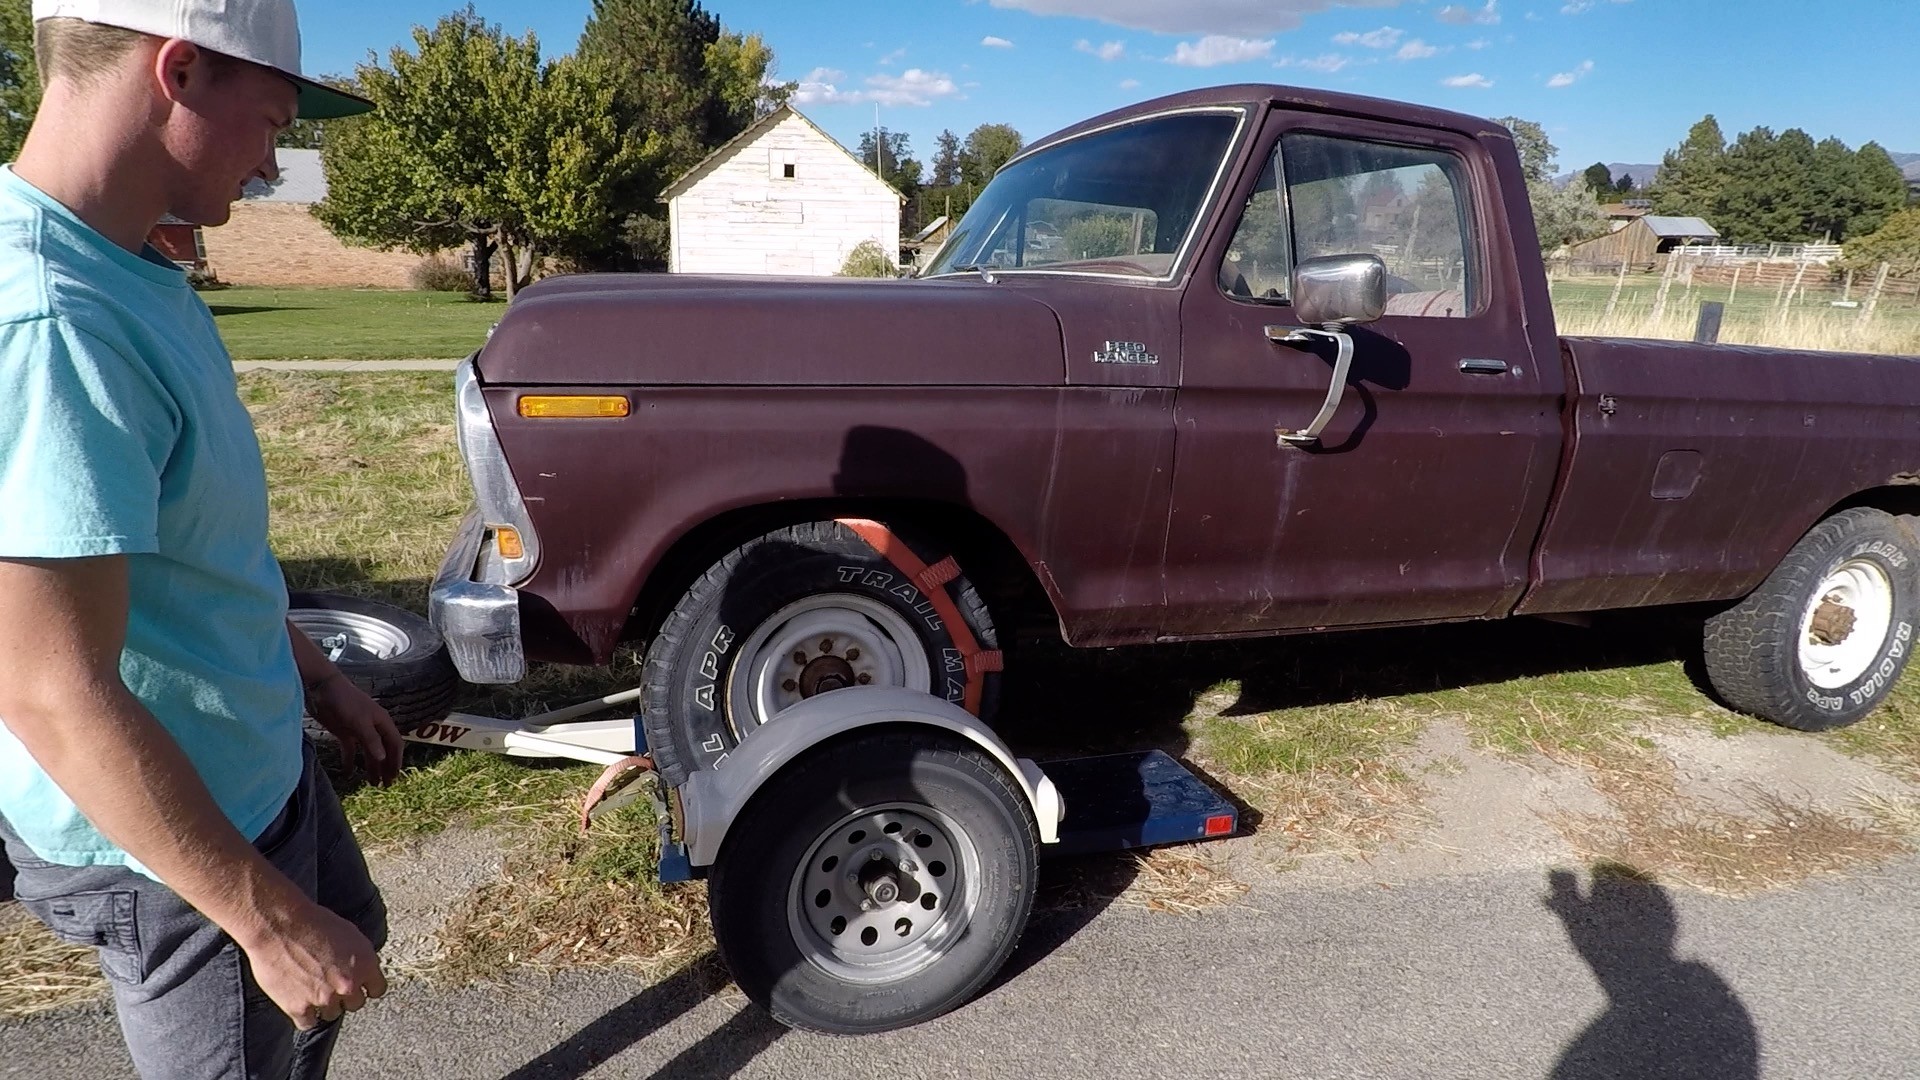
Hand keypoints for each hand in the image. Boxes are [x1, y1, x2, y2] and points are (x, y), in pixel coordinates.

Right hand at [239, 898, 387, 1029]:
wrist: (278, 926)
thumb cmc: (311, 922)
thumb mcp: (348, 933)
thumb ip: (358, 957)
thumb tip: (360, 969)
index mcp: (365, 964)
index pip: (377, 989)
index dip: (367, 987)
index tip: (361, 987)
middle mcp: (348, 985)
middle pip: (355, 1004)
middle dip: (345, 995)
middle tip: (332, 985)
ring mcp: (324, 998)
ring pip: (332, 1014)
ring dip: (325, 1005)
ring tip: (312, 990)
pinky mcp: (298, 1008)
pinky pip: (308, 1023)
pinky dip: (305, 1016)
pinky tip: (300, 1005)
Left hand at [306, 675, 403, 784]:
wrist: (321, 687)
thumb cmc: (344, 701)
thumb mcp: (358, 721)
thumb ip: (371, 740)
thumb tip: (383, 759)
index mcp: (381, 722)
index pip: (395, 744)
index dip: (396, 760)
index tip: (394, 777)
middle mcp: (373, 726)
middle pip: (383, 749)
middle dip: (386, 767)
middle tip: (385, 786)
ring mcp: (358, 729)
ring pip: (368, 751)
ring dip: (371, 767)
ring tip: (372, 783)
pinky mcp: (343, 731)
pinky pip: (350, 749)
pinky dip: (350, 761)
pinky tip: (348, 772)